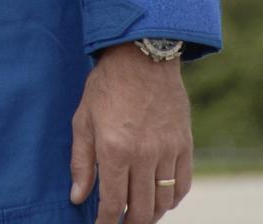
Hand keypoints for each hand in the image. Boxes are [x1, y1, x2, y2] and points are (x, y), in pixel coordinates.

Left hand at [69, 42, 192, 223]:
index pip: (112, 203)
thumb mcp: (83, 119)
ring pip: (162, 202)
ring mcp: (167, 151)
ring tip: (139, 215)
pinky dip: (172, 199)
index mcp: (114, 150)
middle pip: (140, 210)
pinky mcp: (184, 144)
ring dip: (150, 215)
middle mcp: (143, 155)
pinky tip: (161, 199)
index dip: (105, 222)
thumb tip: (78, 197)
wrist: (142, 56)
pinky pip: (182, 185)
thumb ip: (80, 161)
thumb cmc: (107, 86)